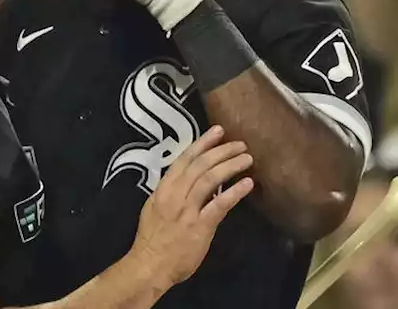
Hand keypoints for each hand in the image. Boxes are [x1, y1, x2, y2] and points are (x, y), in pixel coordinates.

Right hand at [128, 126, 253, 287]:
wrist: (150, 265)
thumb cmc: (153, 239)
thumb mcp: (155, 208)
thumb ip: (172, 193)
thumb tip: (191, 180)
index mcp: (163, 189)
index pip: (184, 159)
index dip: (202, 143)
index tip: (217, 131)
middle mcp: (174, 194)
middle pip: (200, 164)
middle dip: (221, 150)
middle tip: (239, 143)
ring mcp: (187, 209)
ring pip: (209, 178)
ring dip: (230, 165)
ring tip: (247, 158)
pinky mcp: (199, 226)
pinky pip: (219, 204)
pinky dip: (234, 192)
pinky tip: (247, 183)